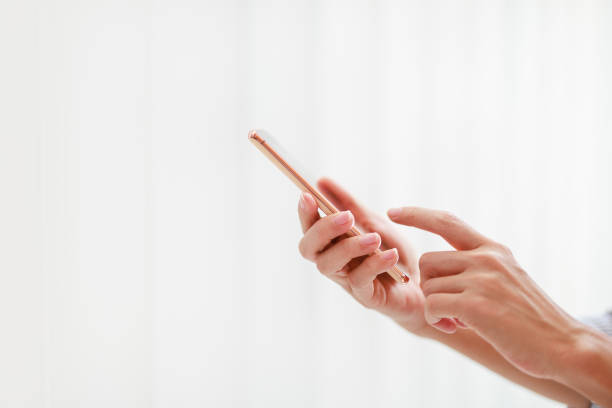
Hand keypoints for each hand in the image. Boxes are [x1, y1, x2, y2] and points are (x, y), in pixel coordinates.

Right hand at [297, 178, 428, 333]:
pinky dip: (375, 264)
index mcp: (331, 245)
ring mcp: (347, 282)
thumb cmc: (393, 253)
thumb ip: (348, 204)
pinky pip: (360, 281)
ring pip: (328, 265)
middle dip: (323, 230)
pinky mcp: (366, 297)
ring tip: (375, 238)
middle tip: (347, 217)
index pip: (308, 229)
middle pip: (308, 249)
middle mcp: (333, 263)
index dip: (304, 214)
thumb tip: (321, 181)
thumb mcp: (374, 222)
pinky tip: (390, 255)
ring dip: (349, 247)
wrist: (425, 283)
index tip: (308, 195)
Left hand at [387, 206, 584, 379]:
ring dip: (436, 308)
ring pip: (428, 286)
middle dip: (429, 286)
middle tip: (448, 310)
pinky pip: (432, 306)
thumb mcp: (506, 279)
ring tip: (459, 321)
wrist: (564, 345)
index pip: (447, 222)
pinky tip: (457, 327)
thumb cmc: (530, 318)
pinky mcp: (476, 304)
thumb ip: (476, 267)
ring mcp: (482, 279)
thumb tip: (434, 267)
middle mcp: (486, 258)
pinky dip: (437, 320)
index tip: (393, 212)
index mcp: (493, 249)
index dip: (417, 215)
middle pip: (427, 261)